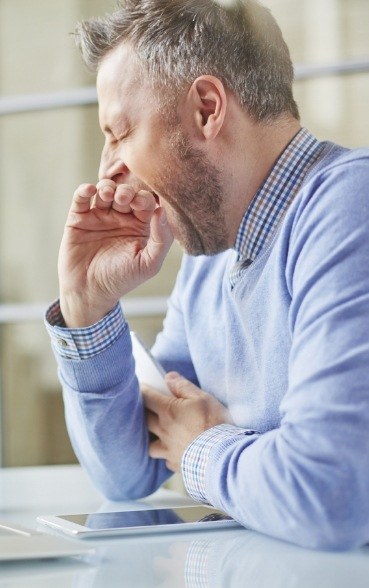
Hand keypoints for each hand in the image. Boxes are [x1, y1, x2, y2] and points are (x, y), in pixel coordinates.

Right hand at [58, 180, 172, 326]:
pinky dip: (84, 191)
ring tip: (108, 194)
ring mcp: (99, 217)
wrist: (90, 292)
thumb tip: (162, 211)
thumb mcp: (149, 264)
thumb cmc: (122, 280)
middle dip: (126, 191)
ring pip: (104, 191)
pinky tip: (90, 191)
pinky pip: (81, 199)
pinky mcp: (78, 219)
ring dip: (107, 187)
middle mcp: (120, 218)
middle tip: (124, 197)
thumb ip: (162, 239)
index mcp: (139, 226)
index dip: (144, 198)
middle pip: (125, 193)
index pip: (145, 203)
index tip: (141, 203)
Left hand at [142, 372, 232, 471]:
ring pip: (150, 445)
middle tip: (147, 408)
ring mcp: (168, 450)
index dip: (143, 391)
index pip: (147, 398)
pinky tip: (175, 452)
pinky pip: (166, 459)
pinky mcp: (176, 464)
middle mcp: (164, 431)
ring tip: (159, 435)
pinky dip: (168, 455)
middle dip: (144, 413)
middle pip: (145, 420)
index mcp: (169, 412)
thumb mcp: (202, 398)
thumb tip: (168, 377)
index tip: (142, 387)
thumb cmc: (214, 423)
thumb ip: (183, 386)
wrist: (223, 455)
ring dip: (153, 438)